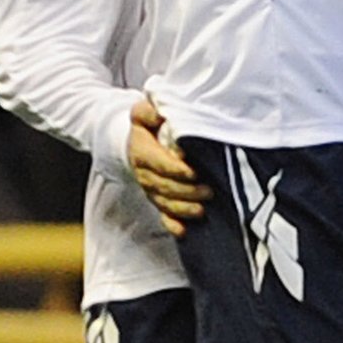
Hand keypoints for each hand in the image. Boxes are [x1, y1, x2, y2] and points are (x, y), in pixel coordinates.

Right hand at [128, 94, 209, 236]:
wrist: (134, 142)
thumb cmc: (147, 125)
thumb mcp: (143, 113)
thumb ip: (148, 111)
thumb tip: (159, 113)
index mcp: (141, 152)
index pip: (158, 163)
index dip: (175, 169)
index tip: (193, 172)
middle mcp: (144, 173)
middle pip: (164, 186)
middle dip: (187, 191)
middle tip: (208, 191)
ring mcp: (150, 189)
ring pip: (165, 203)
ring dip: (183, 208)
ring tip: (202, 210)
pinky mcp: (157, 199)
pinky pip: (162, 215)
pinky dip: (172, 224)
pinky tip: (183, 232)